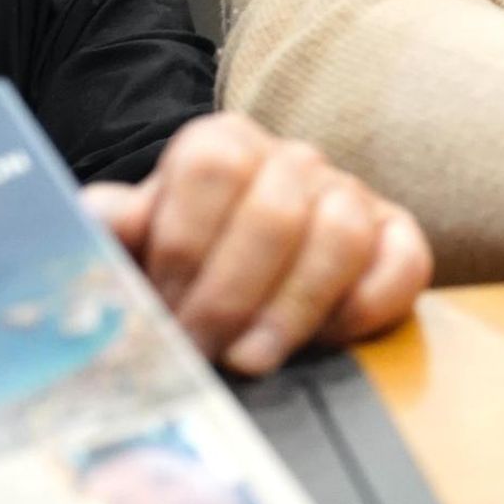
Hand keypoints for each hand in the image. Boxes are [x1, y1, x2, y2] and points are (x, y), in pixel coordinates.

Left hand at [84, 113, 432, 377]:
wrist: (245, 268)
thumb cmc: (189, 258)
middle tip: (205, 349)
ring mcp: (352, 197)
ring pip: (341, 234)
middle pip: (276, 211)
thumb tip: (100, 221)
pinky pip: (403, 263)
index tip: (166, 305)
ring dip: (293, 308)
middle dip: (232, 293)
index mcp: (226, 145)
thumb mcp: (141, 239)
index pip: (213, 166)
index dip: (187, 242)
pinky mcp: (397, 239)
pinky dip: (368, 305)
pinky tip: (326, 340)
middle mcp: (293, 162)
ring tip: (254, 358)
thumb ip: (116, 226)